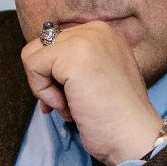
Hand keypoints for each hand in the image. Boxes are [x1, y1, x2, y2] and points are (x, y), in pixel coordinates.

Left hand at [21, 21, 165, 165]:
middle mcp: (96, 29)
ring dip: (44, 87)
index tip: (69, 97)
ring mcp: (85, 39)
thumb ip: (72, 65)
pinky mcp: (72, 55)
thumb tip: (39, 67)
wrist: (134, 136)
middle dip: (47, 80)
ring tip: (70, 105)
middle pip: (41, 47)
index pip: (56, 44)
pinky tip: (67, 106)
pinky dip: (42, 92)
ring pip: (33, 55)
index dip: (54, 74)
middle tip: (68, 104)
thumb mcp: (96, 77)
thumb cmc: (115, 117)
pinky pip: (32, 66)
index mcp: (103, 33)